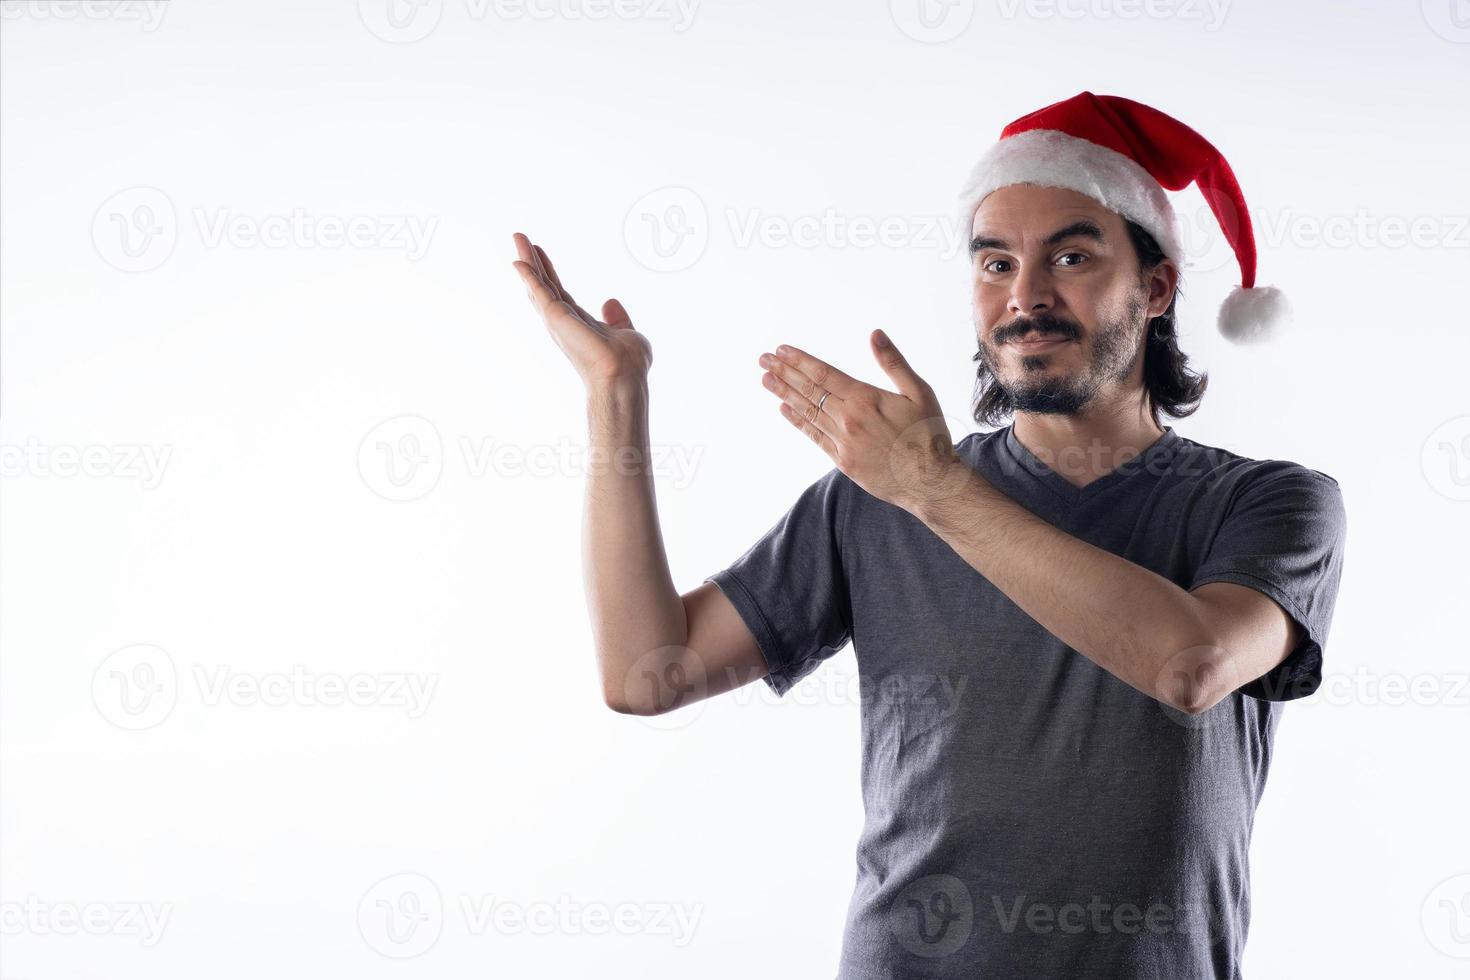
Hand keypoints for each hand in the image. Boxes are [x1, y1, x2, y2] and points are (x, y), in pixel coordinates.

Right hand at [511, 232, 652, 387]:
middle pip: (543, 285)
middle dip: (532, 262)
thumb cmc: (628, 365)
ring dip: (527, 262)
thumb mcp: (626, 332)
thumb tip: (610, 301)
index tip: (540, 253)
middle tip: (520, 238)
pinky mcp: (557, 319)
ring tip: (518, 238)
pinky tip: (519, 262)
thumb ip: (618, 318)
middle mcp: (563, 321)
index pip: (559, 291)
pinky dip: (528, 277)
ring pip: (538, 285)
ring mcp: (558, 321)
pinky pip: (540, 293)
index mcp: (578, 322)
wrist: (624, 378)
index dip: (548, 272)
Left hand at [759, 329, 970, 512]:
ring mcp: (843, 442)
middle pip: (809, 390)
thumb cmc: (929, 435)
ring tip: (766, 379)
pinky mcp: (843, 461)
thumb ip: (893, 363)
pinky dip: (798, 422)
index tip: (781, 350)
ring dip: (785, 394)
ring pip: (807, 412)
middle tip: (763, 359)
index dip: (800, 360)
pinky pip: (814, 437)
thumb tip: (875, 334)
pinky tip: (784, 409)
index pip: (824, 373)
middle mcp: (848, 419)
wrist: (930, 482)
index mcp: (865, 399)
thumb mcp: (919, 392)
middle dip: (784, 372)